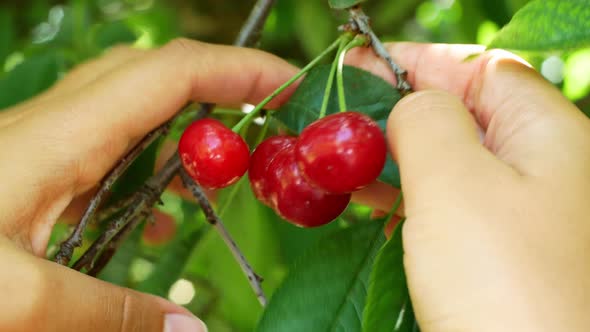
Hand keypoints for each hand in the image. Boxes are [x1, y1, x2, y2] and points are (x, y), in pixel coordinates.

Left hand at [0, 39, 296, 331]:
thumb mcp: (15, 301)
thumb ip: (108, 314)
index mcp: (60, 139)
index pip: (168, 75)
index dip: (236, 69)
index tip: (289, 83)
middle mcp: (57, 128)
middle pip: (155, 74)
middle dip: (222, 82)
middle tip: (271, 117)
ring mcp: (46, 147)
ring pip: (135, 108)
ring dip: (190, 126)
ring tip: (230, 169)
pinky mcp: (38, 172)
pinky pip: (113, 149)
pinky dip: (156, 166)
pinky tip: (166, 211)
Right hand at [349, 44, 589, 330]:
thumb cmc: (502, 283)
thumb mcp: (455, 181)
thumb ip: (427, 120)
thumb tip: (408, 108)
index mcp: (548, 135)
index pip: (481, 70)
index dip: (419, 61)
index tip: (360, 64)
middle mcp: (542, 169)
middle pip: (463, 115)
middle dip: (399, 109)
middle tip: (341, 114)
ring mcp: (519, 214)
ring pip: (449, 162)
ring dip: (396, 155)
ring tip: (343, 157)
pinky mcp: (495, 253)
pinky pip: (447, 206)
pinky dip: (406, 196)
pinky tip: (371, 200)